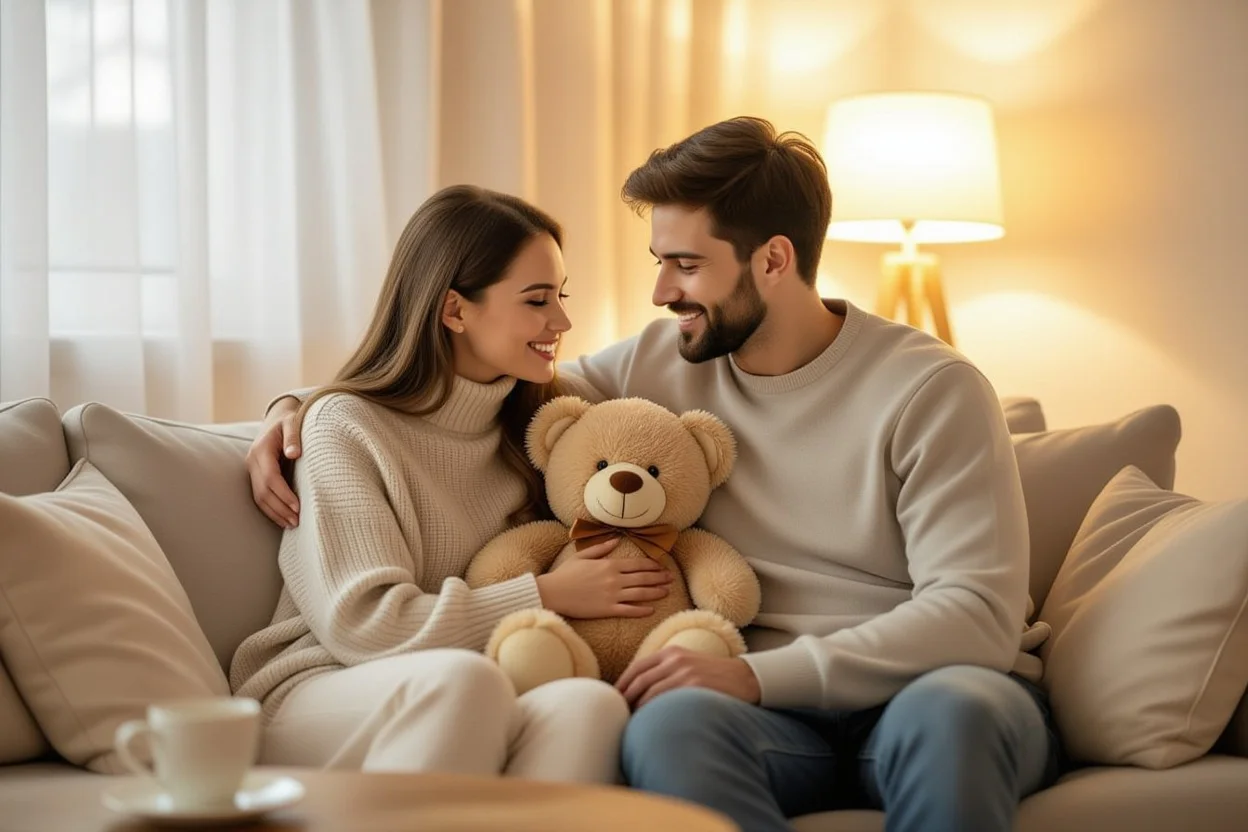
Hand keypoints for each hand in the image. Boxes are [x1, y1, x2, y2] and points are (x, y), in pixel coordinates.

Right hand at [246, 396, 301, 528]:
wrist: (278, 417)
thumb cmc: (289, 420)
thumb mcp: (293, 422)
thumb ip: (293, 436)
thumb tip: (294, 454)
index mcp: (261, 450)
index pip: (270, 477)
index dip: (283, 494)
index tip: (298, 507)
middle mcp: (253, 461)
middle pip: (263, 491)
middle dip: (279, 508)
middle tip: (297, 521)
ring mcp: (252, 469)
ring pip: (259, 497)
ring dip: (274, 513)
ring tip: (291, 524)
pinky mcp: (255, 475)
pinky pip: (260, 495)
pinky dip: (271, 509)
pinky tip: (283, 518)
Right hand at [536, 538, 672, 618]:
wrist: (552, 592)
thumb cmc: (565, 574)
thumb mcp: (582, 555)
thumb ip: (601, 548)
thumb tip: (616, 540)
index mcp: (609, 565)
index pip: (637, 564)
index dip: (652, 566)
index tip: (662, 567)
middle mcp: (614, 579)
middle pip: (643, 578)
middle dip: (659, 578)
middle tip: (671, 579)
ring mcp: (612, 595)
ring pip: (640, 594)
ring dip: (655, 592)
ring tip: (667, 592)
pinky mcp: (607, 609)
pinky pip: (628, 610)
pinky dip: (641, 610)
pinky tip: (651, 610)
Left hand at [616, 647, 760, 709]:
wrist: (745, 679)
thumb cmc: (713, 677)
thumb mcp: (688, 665)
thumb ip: (666, 671)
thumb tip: (639, 692)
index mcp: (672, 652)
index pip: (637, 667)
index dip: (622, 684)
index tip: (613, 698)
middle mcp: (676, 659)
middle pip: (639, 680)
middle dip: (624, 698)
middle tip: (617, 714)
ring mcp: (684, 672)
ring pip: (649, 692)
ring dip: (636, 708)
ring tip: (629, 722)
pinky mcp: (694, 685)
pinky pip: (664, 700)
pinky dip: (652, 711)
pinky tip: (648, 722)